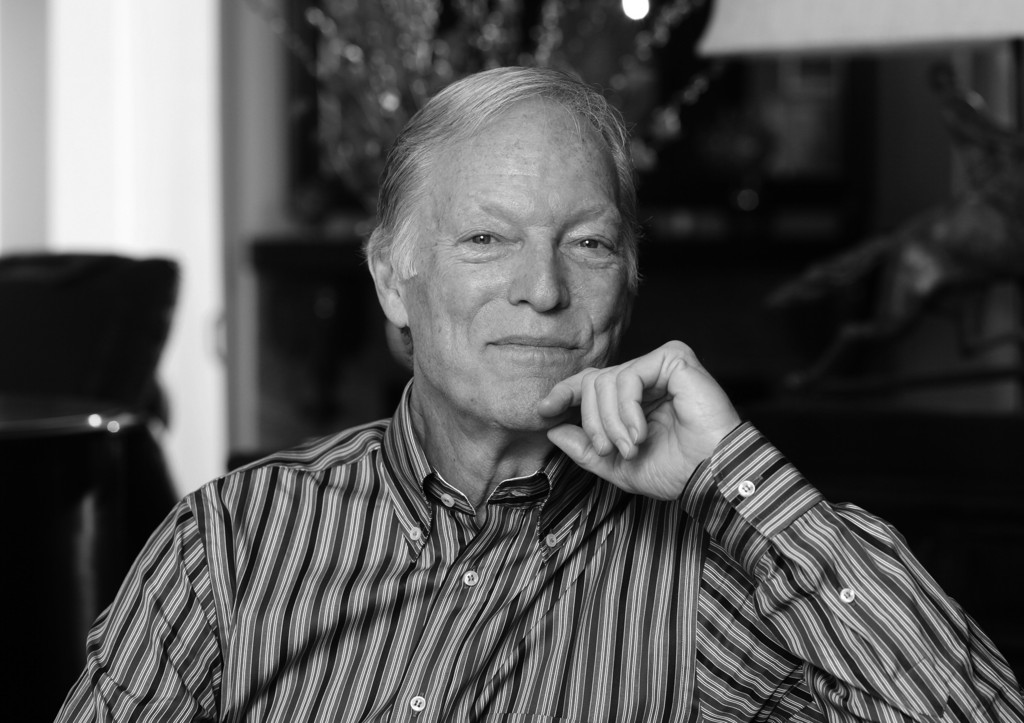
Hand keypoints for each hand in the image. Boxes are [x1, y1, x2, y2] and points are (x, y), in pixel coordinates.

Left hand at [537, 341, 740, 499]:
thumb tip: (553, 431)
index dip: (563, 393)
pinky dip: (627, 409)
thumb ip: (585, 450)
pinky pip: (628, 377)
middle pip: (593, 383)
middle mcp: (646, 376)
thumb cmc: (676, 470)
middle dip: (594, 422)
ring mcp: (659, 365)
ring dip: (611, 422)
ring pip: (606, 380)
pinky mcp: (674, 359)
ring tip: (631, 446)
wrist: (712, 474)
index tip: (543, 411)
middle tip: (608, 450)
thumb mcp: (618, 466)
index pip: (590, 383)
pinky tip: (641, 432)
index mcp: (633, 397)